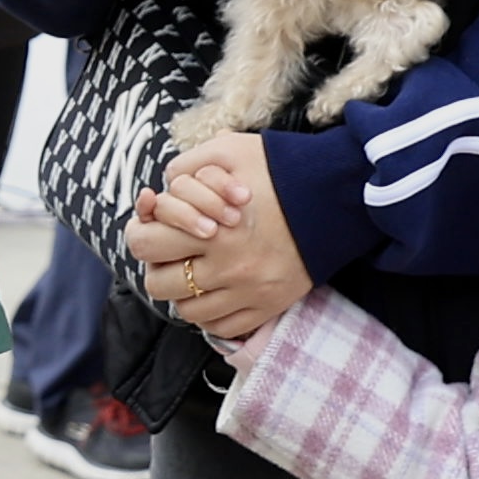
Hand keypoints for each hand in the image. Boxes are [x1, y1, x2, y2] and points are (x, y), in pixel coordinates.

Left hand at [131, 135, 309, 347]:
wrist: (338, 196)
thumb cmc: (280, 170)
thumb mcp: (229, 151)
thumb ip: (187, 167)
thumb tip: (158, 192)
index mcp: (211, 229)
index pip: (145, 244)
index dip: (141, 234)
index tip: (151, 227)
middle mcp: (227, 266)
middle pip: (159, 284)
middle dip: (158, 266)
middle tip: (170, 253)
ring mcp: (249, 292)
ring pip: (188, 311)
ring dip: (183, 293)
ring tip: (194, 272)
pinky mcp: (270, 306)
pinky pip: (222, 327)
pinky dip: (211, 314)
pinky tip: (216, 292)